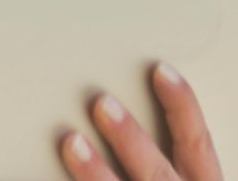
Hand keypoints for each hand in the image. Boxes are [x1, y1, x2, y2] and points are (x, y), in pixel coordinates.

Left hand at [60, 62, 222, 179]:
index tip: (160, 71)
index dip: (182, 107)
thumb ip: (167, 157)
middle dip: (131, 138)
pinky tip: (45, 178)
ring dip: (97, 173)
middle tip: (101, 103)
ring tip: (70, 142)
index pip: (196, 144)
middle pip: (157, 171)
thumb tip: (117, 107)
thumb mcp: (183, 180)